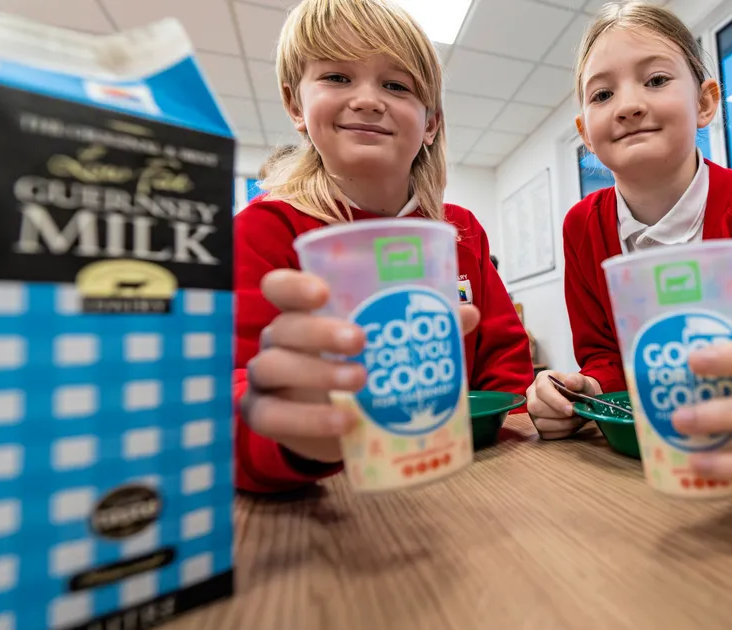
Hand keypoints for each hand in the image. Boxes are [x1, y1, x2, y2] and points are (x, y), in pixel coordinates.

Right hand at [241, 269, 480, 463]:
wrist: (335, 423)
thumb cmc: (358, 367)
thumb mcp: (385, 345)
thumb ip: (420, 326)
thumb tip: (467, 313)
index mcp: (302, 312)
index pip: (279, 286)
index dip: (294, 285)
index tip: (324, 292)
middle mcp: (278, 339)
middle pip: (284, 327)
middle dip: (319, 332)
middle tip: (361, 341)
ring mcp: (266, 377)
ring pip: (273, 367)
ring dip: (317, 373)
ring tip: (362, 381)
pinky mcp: (264, 415)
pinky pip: (272, 416)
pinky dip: (307, 419)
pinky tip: (344, 422)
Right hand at [526, 370, 600, 439]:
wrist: (581, 399)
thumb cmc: (579, 389)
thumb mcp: (582, 382)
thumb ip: (578, 380)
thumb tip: (569, 381)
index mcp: (542, 379)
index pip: (542, 389)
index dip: (556, 401)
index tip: (570, 410)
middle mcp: (533, 395)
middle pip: (536, 407)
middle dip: (559, 414)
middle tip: (577, 413)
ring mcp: (533, 412)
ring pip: (540, 423)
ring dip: (563, 425)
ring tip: (577, 419)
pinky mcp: (538, 425)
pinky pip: (546, 434)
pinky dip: (562, 432)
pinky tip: (572, 425)